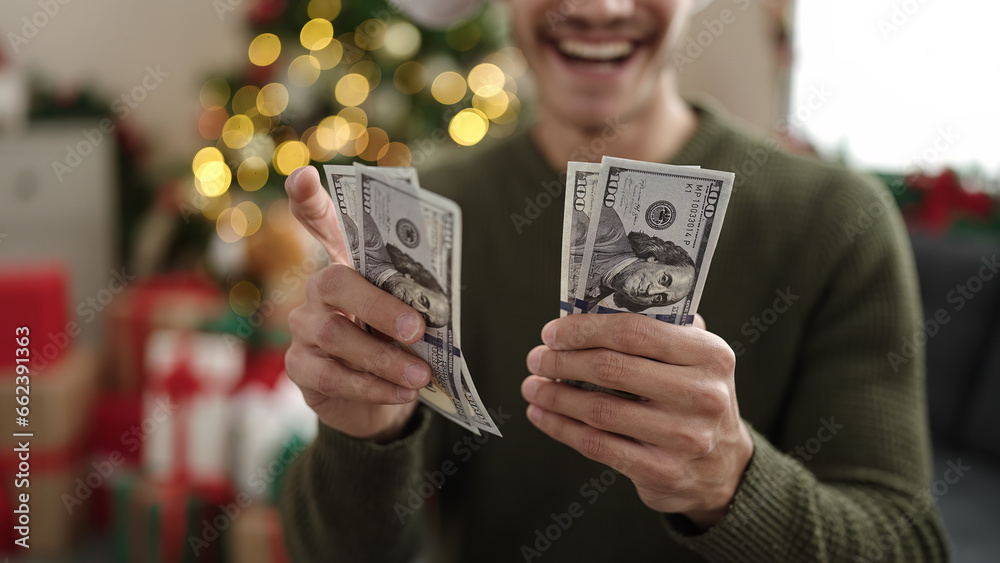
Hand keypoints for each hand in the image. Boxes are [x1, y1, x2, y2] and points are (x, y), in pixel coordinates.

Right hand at [284, 166, 428, 442]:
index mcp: (347, 265)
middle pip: (335, 282)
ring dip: (383, 357)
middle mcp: (317, 289)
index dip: (309, 200)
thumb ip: (413, 303)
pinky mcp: (299, 367)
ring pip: (334, 336)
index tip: (305, 176)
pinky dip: (372, 385)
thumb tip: (434, 308)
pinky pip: (331, 375)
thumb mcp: (409, 317)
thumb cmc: (397, 344)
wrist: (379, 401)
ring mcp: (303, 328)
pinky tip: (401, 392)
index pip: (321, 223)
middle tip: (417, 329)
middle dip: (379, 306)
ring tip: (420, 374)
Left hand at [521, 313, 752, 528]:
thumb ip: (657, 332)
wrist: (723, 469)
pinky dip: (561, 427)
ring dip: (555, 395)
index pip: (634, 332)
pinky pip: (597, 444)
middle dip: (563, 361)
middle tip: (537, 358)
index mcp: (710, 355)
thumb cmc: (694, 400)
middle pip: (612, 368)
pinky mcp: (662, 471)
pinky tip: (542, 414)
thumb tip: (589, 311)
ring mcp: (684, 437)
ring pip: (599, 409)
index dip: (585, 329)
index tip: (552, 332)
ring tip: (532, 385)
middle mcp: (702, 395)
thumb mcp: (695, 361)